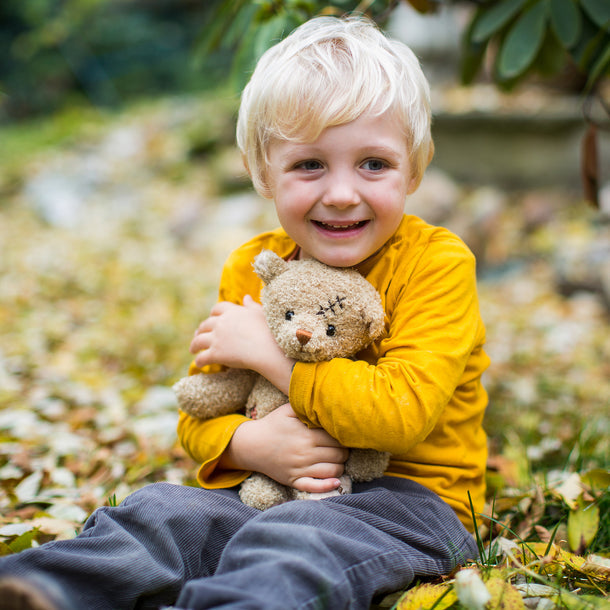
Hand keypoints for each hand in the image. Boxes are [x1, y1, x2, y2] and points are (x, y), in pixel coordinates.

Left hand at [190, 296, 293, 393]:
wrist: (267, 349)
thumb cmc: (268, 330)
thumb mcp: (260, 313)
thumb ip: (251, 305)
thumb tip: (246, 297)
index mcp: (232, 312)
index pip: (217, 308)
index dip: (213, 313)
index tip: (212, 317)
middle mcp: (221, 323)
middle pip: (205, 324)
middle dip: (201, 329)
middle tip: (199, 334)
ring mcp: (217, 338)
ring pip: (199, 340)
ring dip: (194, 345)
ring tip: (193, 349)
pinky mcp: (216, 354)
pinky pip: (202, 358)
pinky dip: (199, 361)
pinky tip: (198, 364)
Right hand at [222, 403, 348, 492]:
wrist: (251, 444)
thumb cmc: (273, 424)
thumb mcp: (288, 410)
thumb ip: (306, 407)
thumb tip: (326, 404)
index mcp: (307, 435)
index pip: (337, 439)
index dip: (343, 437)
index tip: (343, 435)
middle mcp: (305, 453)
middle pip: (338, 455)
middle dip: (344, 451)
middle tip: (342, 447)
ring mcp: (300, 469)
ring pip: (332, 471)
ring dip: (340, 466)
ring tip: (337, 460)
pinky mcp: (294, 480)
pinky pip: (315, 487)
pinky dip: (328, 486)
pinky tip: (336, 482)